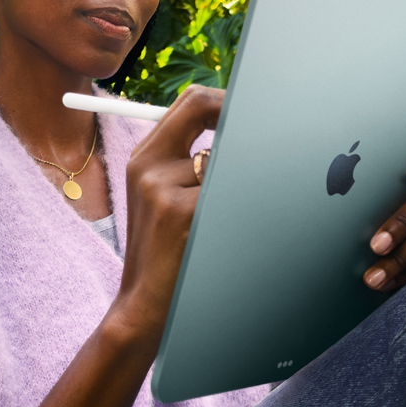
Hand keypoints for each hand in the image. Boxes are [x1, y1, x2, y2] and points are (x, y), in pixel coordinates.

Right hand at [111, 85, 222, 342]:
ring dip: (236, 180)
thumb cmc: (162, 252)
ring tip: (225, 214)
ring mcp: (163, 188)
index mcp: (144, 159)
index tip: (247, 111)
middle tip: (262, 135)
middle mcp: (149, 166)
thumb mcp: (158, 199)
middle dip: (237, 117)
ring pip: (223, 158)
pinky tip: (226, 230)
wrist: (143, 306)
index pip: (188, 102)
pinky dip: (238, 206)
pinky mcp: (182, 212)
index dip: (223, 100)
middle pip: (202, 108)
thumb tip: (235, 126)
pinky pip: (228, 189)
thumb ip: (184, 160)